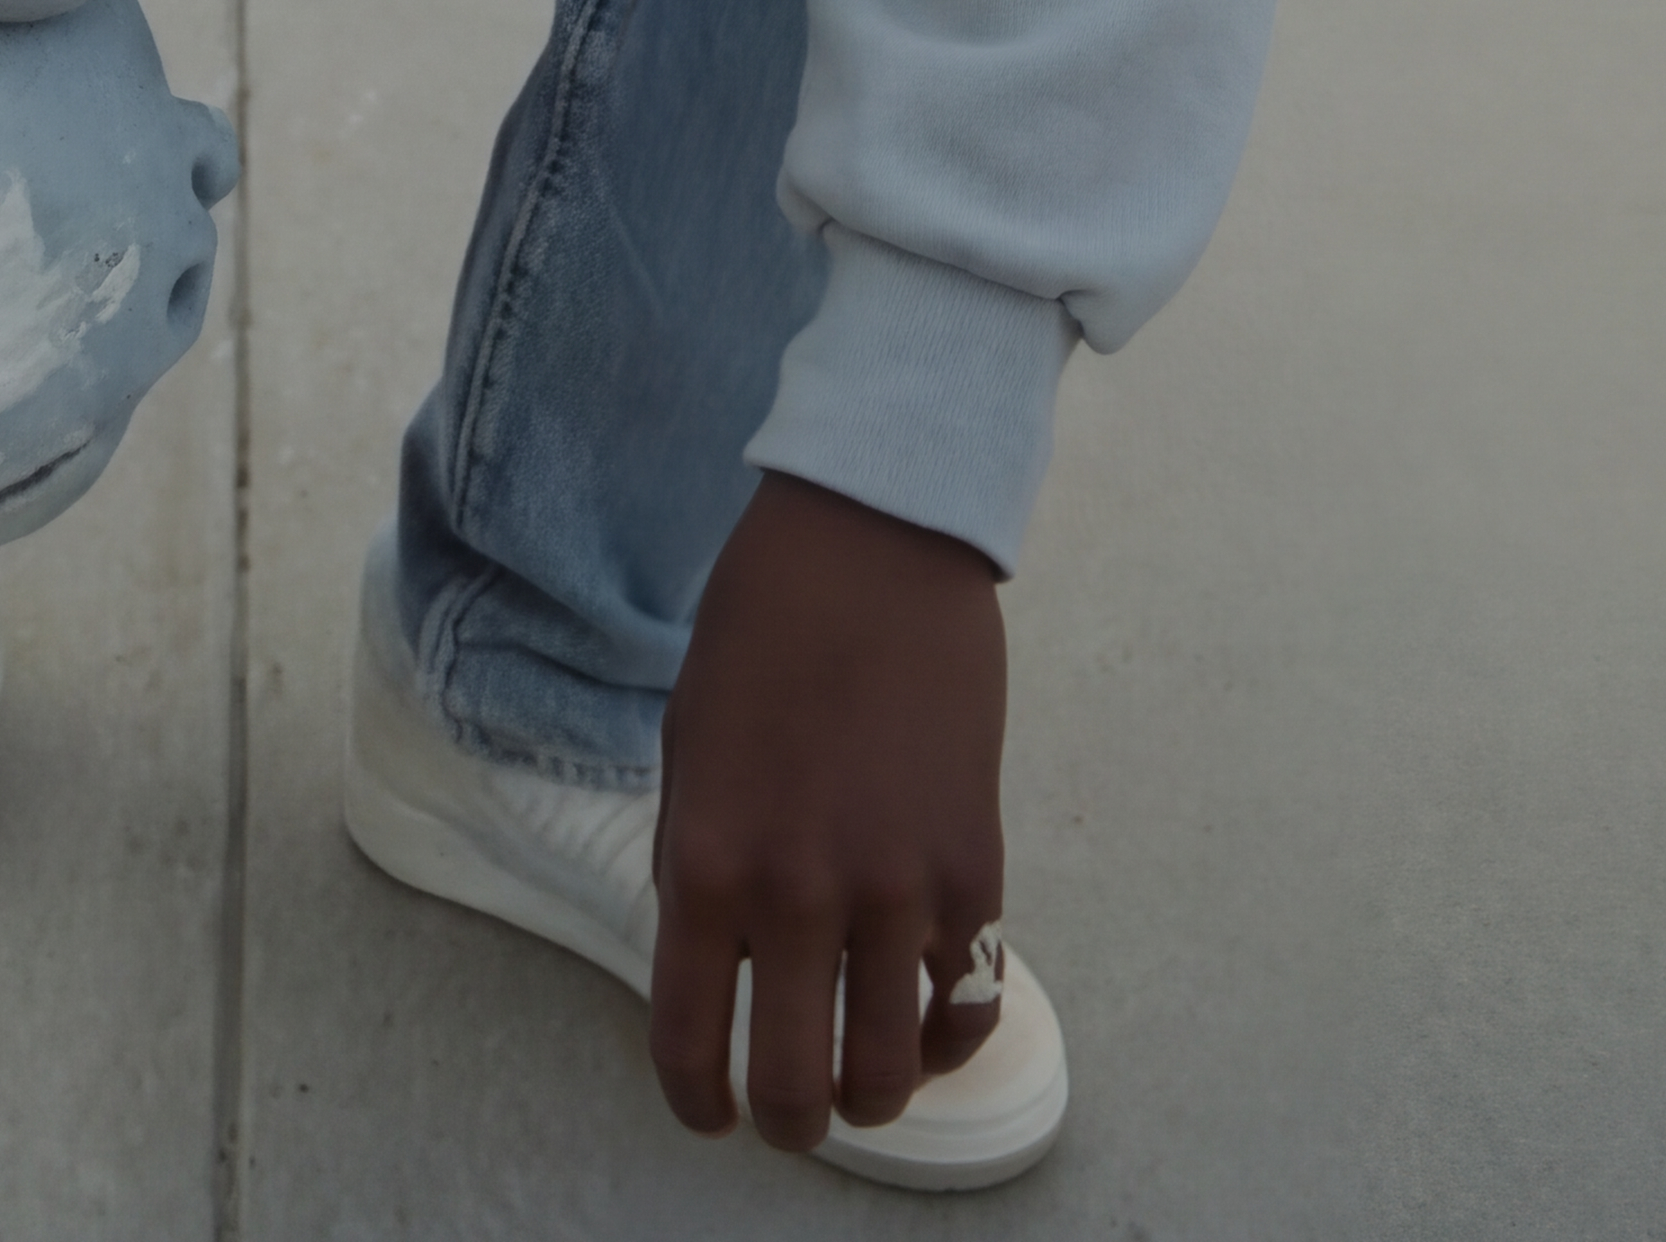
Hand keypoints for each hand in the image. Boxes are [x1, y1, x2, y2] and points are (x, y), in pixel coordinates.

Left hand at [651, 475, 1008, 1155]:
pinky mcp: (976, 871)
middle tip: (791, 1110)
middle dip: (792, 1122)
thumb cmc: (761, 629)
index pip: (690, 1047)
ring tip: (860, 1077)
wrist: (871, 543)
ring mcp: (895, 890)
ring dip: (871, 1095)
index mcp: (706, 862)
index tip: (714, 1114)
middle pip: (798, 1089)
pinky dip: (945, 1034)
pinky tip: (924, 1019)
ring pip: (890, 1072)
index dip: (700, 1105)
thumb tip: (721, 962)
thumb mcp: (689, 748)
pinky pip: (966, 1003)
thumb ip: (697, 863)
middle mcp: (797, 896)